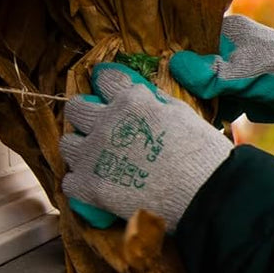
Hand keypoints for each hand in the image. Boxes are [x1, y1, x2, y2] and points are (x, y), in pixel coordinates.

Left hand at [61, 63, 232, 231]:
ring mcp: (94, 154)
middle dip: (86, 116)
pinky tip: (101, 187)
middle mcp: (106, 121)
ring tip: (99, 162)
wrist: (206, 193)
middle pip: (76, 109)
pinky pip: (69, 182)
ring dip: (81, 151)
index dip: (108, 87)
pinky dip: (83, 185)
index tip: (111, 95)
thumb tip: (146, 99)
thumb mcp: (183, 114)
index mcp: (131, 100)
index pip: (105, 79)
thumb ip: (156, 103)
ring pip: (67, 145)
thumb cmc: (204, 153)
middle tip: (101, 129)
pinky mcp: (89, 186)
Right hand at [169, 15, 273, 126]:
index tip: (149, 76)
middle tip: (161, 103)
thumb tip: (172, 65)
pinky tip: (198, 123)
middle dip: (178, 84)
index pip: (185, 41)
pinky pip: (217, 103)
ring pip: (202, 87)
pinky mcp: (243, 94)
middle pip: (191, 67)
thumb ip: (210, 73)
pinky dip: (210, 112)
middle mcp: (226, 50)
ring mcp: (234, 73)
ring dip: (193, 102)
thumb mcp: (245, 73)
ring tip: (177, 116)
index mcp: (226, 32)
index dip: (167, 57)